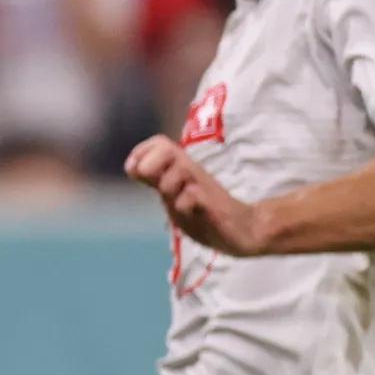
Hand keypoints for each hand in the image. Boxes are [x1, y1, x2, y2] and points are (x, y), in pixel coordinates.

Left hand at [125, 135, 273, 255]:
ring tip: (175, 201)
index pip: (159, 144)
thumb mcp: (174, 196)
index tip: (134, 171)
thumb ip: (157, 181)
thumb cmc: (205, 212)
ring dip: (168, 185)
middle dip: (150, 164)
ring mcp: (203, 187)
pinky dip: (185, 204)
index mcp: (177, 171)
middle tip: (153, 182)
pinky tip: (189, 212)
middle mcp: (190, 173)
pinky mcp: (214, 204)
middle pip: (166, 148)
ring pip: (180, 170)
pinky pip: (194, 197)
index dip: (140, 152)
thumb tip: (132, 166)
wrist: (243, 230)